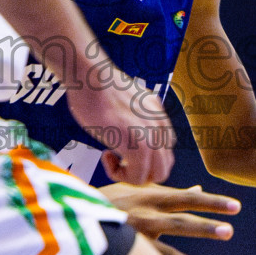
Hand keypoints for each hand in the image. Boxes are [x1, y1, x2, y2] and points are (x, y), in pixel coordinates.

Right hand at [62, 59, 173, 183]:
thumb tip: (125, 130)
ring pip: (155, 176)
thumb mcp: (125, 102)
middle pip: (164, 168)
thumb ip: (134, 117)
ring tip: (112, 158)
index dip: (143, 158)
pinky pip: (137, 177)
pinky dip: (119, 174)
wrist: (91, 76)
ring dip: (131, 175)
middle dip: (141, 171)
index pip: (164, 151)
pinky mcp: (138, 146)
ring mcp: (151, 137)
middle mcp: (160, 126)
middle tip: (119, 160)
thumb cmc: (98, 86)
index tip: (121, 148)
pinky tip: (106, 155)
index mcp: (159, 115)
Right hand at [100, 183, 239, 254]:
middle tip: (229, 231)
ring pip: (165, 253)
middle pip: (180, 223)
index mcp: (150, 197)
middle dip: (204, 227)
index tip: (236, 206)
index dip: (212, 201)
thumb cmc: (108, 201)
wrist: (70, 216)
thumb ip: (169, 193)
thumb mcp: (136, 190)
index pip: (187, 198)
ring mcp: (134, 240)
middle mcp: (143, 216)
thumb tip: (199, 189)